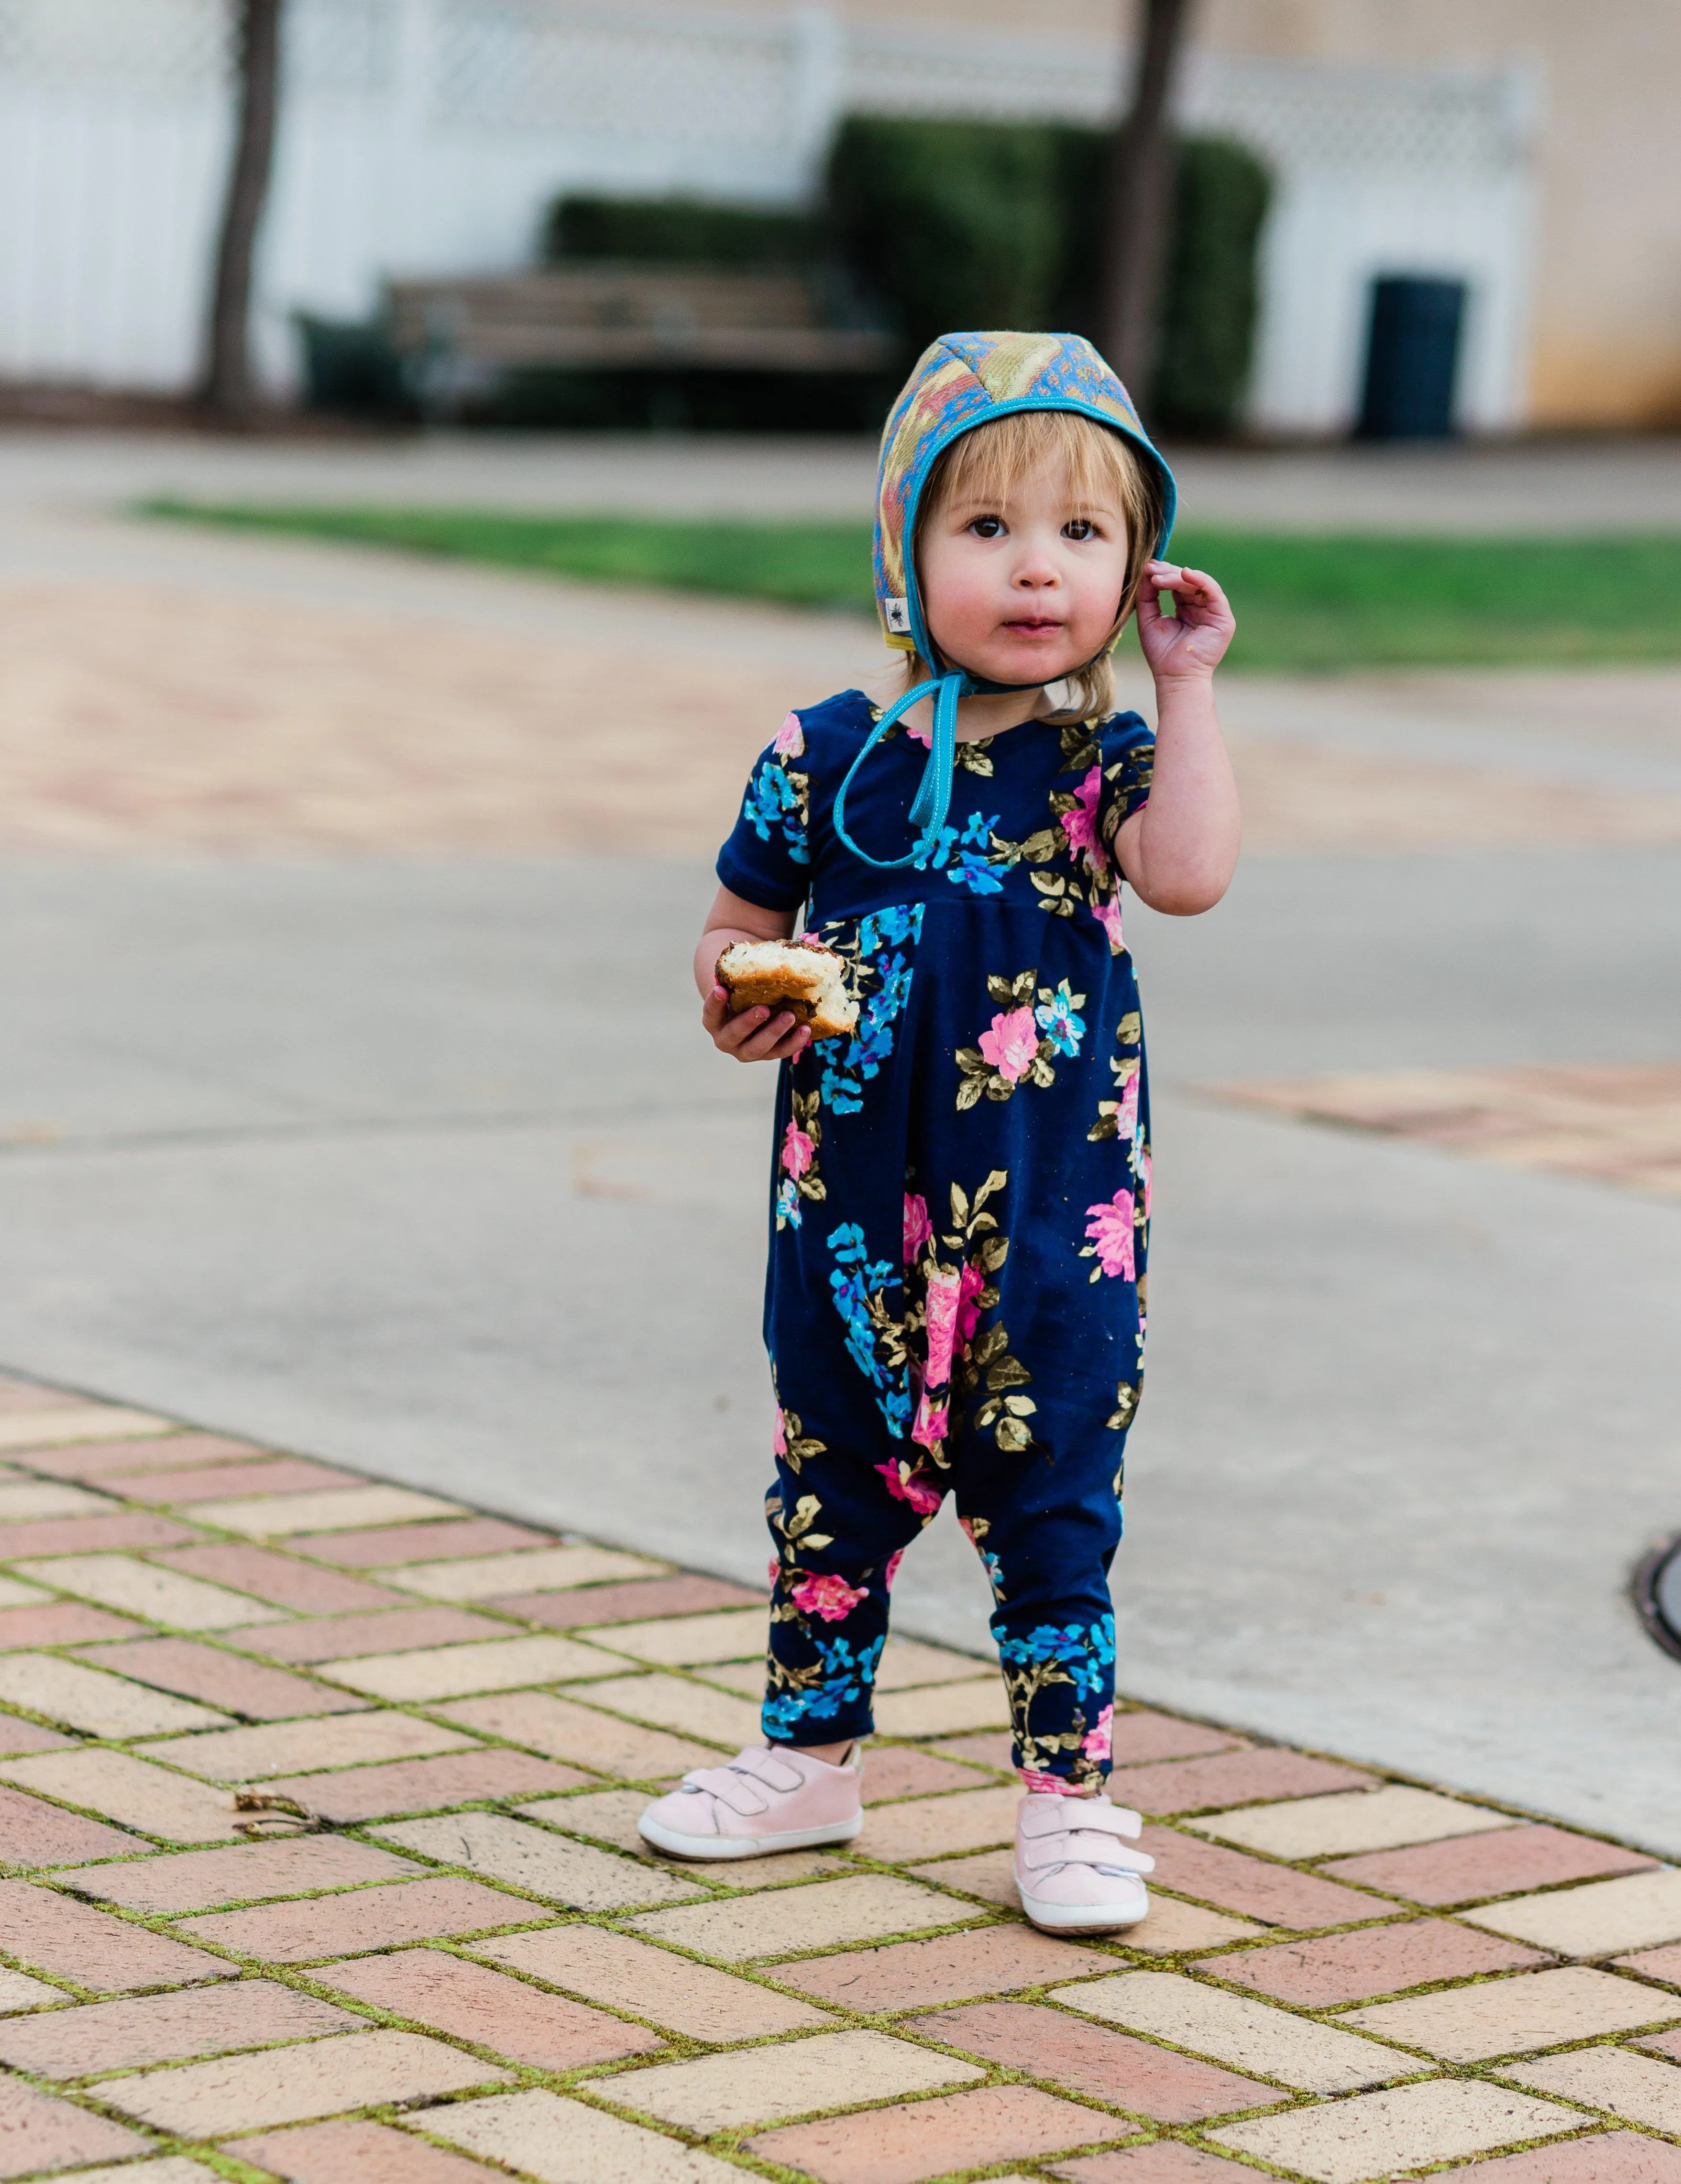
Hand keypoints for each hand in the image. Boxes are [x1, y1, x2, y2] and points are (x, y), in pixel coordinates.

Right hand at [702, 981, 811, 1063]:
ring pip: (757, 1049)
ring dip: (774, 1033)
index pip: (710, 1014)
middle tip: (764, 1009)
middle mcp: (726, 1039)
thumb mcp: (739, 981)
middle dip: (749, 1022)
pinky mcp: (766, 1054)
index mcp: (714, 1021)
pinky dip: (793, 1043)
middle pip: (734, 1035)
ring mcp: (746, 1050)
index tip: (719, 989)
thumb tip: (766, 952)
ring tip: (790, 1016)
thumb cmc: (743, 988)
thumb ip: (742, 972)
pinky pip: (779, 1052)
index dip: (713, 1003)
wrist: (750, 1004)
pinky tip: (805, 1030)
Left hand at [1135, 562, 1234, 681]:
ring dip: (1178, 577)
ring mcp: (1213, 612)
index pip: (1177, 585)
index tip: (1147, 568)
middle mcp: (1201, 608)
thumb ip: (1148, 596)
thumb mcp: (1149, 619)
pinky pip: (1213, 591)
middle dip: (1168, 573)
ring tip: (1159, 578)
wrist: (1174, 677)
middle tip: (1152, 570)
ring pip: (1198, 584)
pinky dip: (1200, 579)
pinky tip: (1184, 574)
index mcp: (1186, 609)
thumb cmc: (1161, 654)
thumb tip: (1147, 571)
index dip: (1163, 575)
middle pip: (1187, 582)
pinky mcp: (1223, 618)